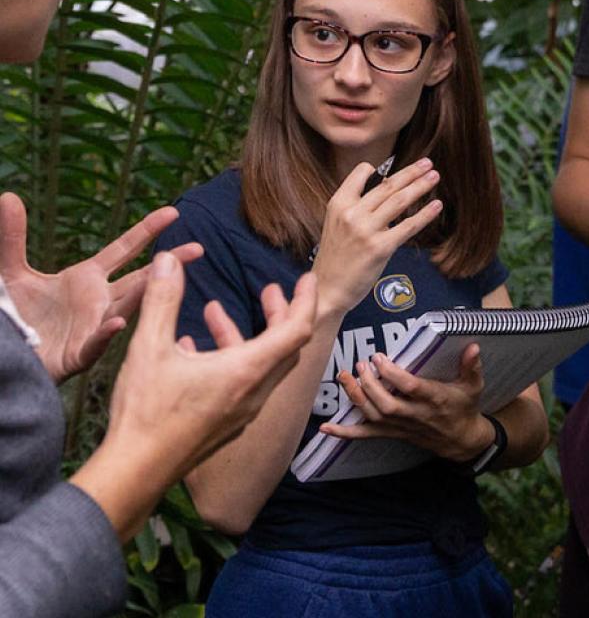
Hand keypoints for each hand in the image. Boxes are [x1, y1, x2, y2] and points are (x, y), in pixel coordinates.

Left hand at [0, 193, 201, 382]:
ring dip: (147, 292)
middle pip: (141, 276)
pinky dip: (107, 332)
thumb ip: (13, 238)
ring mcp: (95, 325)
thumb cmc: (16, 318)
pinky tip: (116, 322)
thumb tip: (9, 197)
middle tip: (197, 248)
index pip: (125, 248)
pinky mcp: (79, 353)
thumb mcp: (12, 273)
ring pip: (128, 305)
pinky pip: (97, 342)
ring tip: (166, 276)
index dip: (147, 229)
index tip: (172, 212)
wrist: (8, 356)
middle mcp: (99, 299)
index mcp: (88, 278)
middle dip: (170, 263)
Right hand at [71, 251, 316, 541]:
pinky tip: (191, 346)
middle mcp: (254, 392)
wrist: (133, 475)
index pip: (297, 329)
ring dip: (245, 335)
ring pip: (260, 365)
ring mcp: (242, 412)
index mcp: (247, 371)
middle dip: (279, 314)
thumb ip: (163, 299)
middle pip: (285, 347)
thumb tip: (168, 259)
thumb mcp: (150, 348)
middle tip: (269, 289)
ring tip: (215, 309)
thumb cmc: (146, 414)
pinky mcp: (226, 425)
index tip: (308, 278)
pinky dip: (229, 358)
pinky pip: (241, 384)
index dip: (305, 300)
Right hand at [312, 158, 442, 315]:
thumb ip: (355, 206)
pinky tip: (436, 206)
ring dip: (420, 186)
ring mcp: (366, 230)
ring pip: (399, 201)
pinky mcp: (380, 248)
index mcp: (338, 204)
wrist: (328, 289)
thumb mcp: (336, 223)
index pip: (361, 174)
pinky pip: (408, 226)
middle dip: (411, 172)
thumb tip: (382, 189)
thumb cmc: (335, 258)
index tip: (399, 164)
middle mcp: (352, 213)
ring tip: (434, 176)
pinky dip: (425, 214)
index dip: (380, 168)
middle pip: (387, 186)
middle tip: (428, 162)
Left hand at [320, 343, 493, 462]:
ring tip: (344, 377)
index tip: (379, 358)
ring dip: (356, 398)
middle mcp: (415, 415)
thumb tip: (474, 347)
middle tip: (360, 365)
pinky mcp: (392, 433)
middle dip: (369, 386)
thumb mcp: (474, 385)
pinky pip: (366, 435)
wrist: (461, 440)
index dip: (392, 374)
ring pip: (374, 416)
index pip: (410, 388)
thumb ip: (472, 366)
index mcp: (434, 399)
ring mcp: (401, 426)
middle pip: (386, 405)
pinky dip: (345, 432)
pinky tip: (326, 428)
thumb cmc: (465, 406)